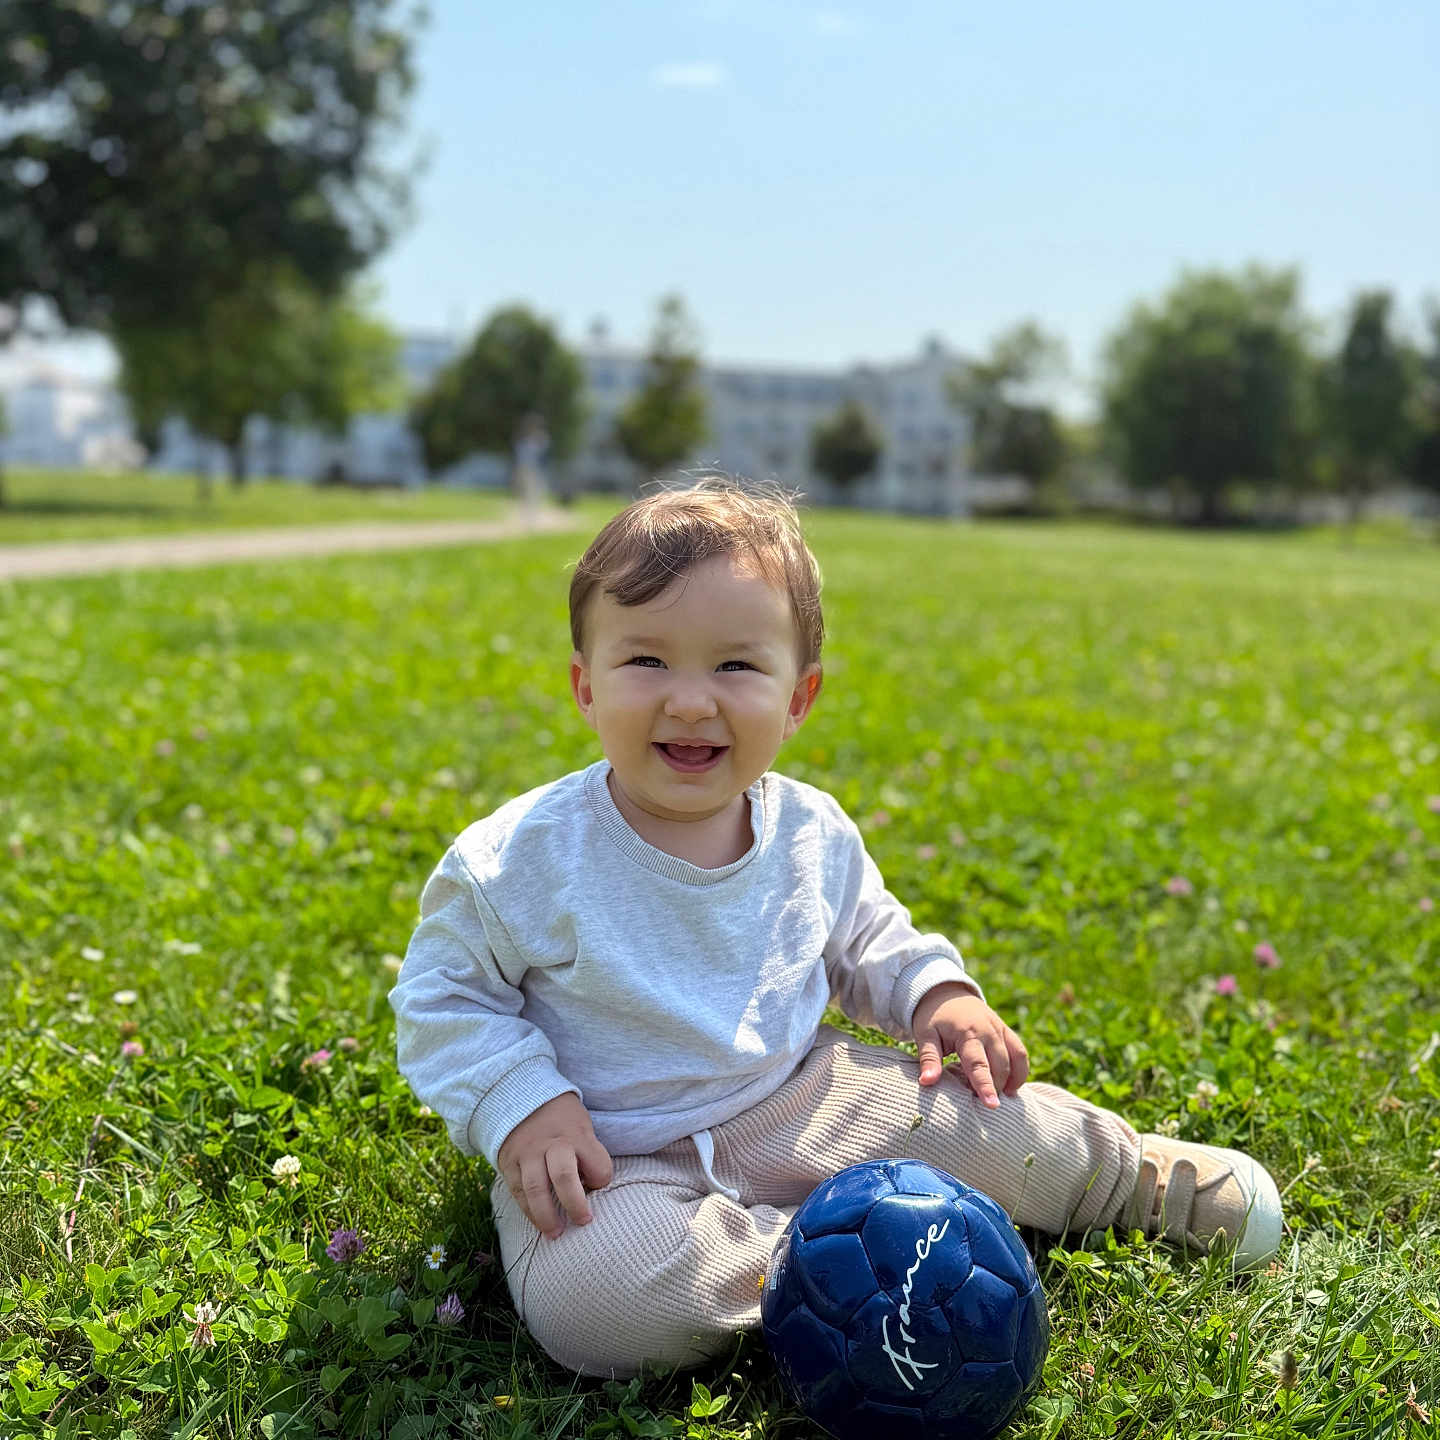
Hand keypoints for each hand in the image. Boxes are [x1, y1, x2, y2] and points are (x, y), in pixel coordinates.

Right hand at [496, 1092, 613, 1239]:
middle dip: (575, 1204)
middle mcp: (551, 1143)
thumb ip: (588, 1154)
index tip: (600, 1184)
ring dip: (546, 1216)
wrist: (520, 1098)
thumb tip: (592, 1189)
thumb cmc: (562, 1120)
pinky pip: (518, 1191)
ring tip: (556, 1233)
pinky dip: (529, 1211)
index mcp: (576, 1134)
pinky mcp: (509, 1163)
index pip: (597, 1164)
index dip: (602, 1179)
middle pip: (563, 1176)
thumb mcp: (582, 1125)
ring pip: (535, 1189)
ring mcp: (527, 1153)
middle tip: (584, 1221)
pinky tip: (539, 1222)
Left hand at [911, 984, 1028, 1107]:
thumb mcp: (925, 1035)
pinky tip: (1011, 1086)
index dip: (986, 1086)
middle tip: (981, 1103)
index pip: (979, 1064)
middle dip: (995, 1087)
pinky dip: (1020, 1070)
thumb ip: (929, 1059)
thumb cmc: (933, 1017)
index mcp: (967, 1032)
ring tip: (1000, 1097)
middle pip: (1000, 1065)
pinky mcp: (1006, 1030)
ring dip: (1011, 1081)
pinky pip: (1020, 1052)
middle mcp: (988, 1030)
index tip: (992, 1105)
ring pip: (1016, 1059)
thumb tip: (926, 1082)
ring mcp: (1000, 1029)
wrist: (945, 991)